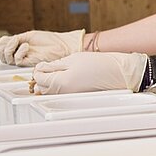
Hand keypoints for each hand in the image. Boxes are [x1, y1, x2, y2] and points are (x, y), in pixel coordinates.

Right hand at [0, 29, 84, 65]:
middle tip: (12, 40)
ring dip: (9, 48)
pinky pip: (16, 60)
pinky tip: (26, 46)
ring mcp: (24, 60)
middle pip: (2, 55)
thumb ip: (14, 39)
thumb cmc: (50, 40)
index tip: (1, 39)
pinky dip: (18, 52)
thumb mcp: (28, 36)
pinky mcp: (29, 64)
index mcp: (19, 48)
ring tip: (18, 41)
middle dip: (2, 46)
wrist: (63, 45)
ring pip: (6, 59)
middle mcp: (20, 56)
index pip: (2, 49)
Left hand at [32, 52, 147, 94]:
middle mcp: (63, 93)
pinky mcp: (76, 97)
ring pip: (50, 92)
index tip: (44, 64)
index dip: (39, 69)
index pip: (38, 77)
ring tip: (58, 72)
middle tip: (49, 68)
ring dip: (49, 83)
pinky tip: (67, 78)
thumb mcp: (73, 59)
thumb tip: (41, 68)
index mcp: (60, 82)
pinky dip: (59, 87)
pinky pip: (61, 93)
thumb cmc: (99, 64)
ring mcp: (70, 96)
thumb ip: (53, 65)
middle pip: (42, 88)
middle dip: (42, 78)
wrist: (117, 72)